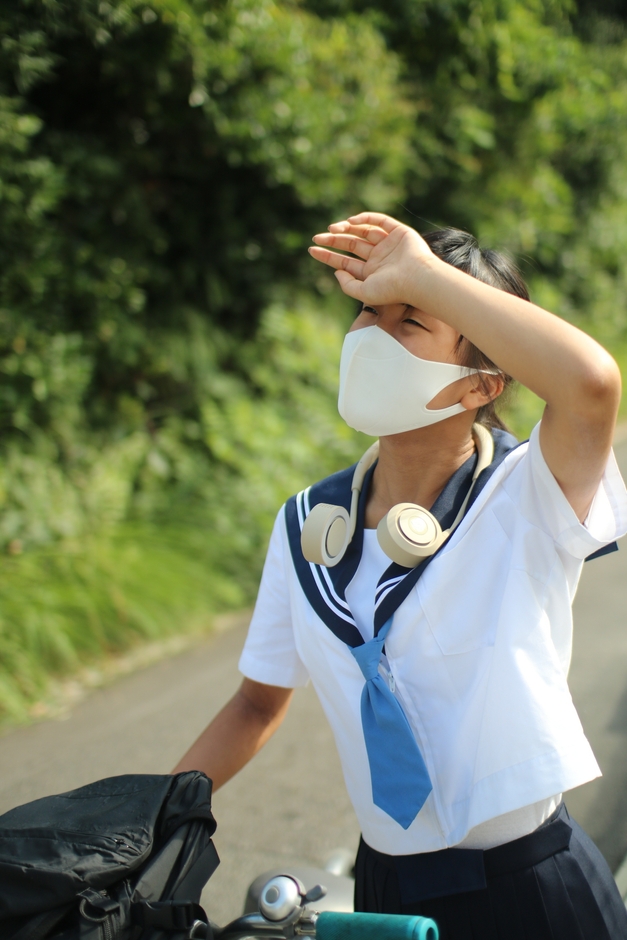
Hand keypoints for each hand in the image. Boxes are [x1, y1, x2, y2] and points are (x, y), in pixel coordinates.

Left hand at [308, 212, 432, 306]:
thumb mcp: (364, 293)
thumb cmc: (392, 290)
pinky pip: (380, 221)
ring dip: (346, 228)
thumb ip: (348, 285)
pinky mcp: (399, 232)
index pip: (345, 262)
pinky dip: (366, 219)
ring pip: (363, 231)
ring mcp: (388, 244)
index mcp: (371, 273)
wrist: (416, 279)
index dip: (328, 256)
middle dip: (333, 240)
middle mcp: (379, 257)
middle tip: (316, 237)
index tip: (312, 250)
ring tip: (331, 229)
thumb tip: (336, 271)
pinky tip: (351, 222)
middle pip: (351, 245)